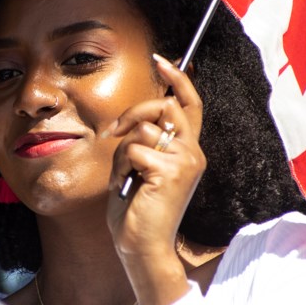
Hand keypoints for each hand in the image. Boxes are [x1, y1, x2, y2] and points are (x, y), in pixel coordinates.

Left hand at [104, 53, 205, 304]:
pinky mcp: (170, 170)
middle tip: (113, 131)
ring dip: (121, 151)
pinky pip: (133, 149)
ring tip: (124, 177)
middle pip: (165, 105)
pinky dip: (121, 167)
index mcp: (188, 150)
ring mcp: (184, 161)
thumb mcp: (142, 167)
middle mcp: (192, 152)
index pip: (191, 104)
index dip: (178, 78)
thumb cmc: (137, 210)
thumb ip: (145, 141)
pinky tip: (126, 188)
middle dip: (134, 111)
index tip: (161, 58)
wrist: (142, 246)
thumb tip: (134, 117)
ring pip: (143, 129)